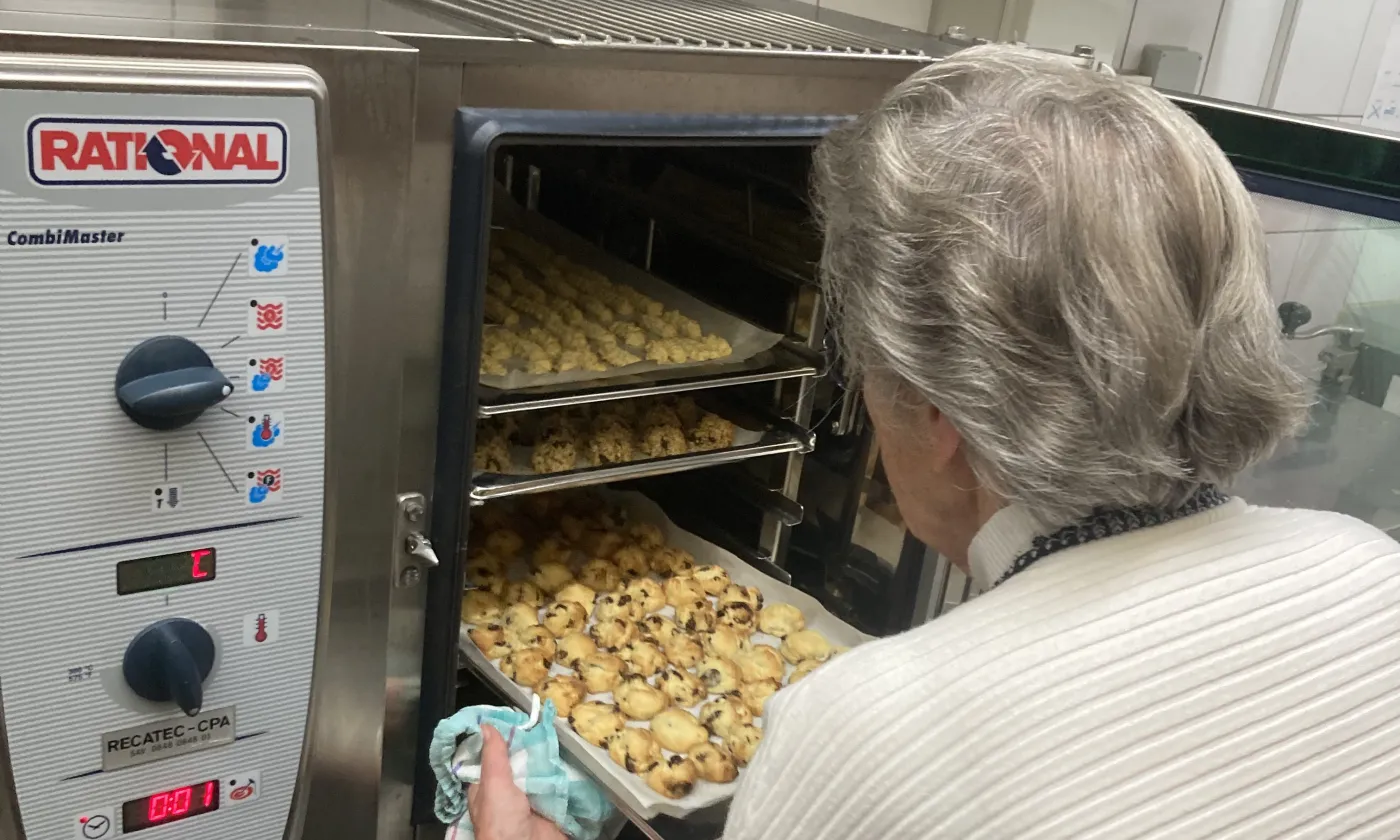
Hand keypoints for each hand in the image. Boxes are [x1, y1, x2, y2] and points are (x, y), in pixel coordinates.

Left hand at [466, 725, 567, 839]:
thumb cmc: (502, 822)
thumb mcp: (494, 784)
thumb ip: (493, 756)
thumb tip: (485, 725)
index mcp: (487, 789)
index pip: (492, 757)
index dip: (503, 739)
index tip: (517, 717)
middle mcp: (507, 794)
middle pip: (519, 763)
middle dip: (530, 747)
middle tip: (544, 724)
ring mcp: (530, 800)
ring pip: (539, 773)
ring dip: (549, 761)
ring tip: (560, 735)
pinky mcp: (550, 807)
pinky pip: (557, 786)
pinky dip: (563, 775)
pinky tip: (571, 758)